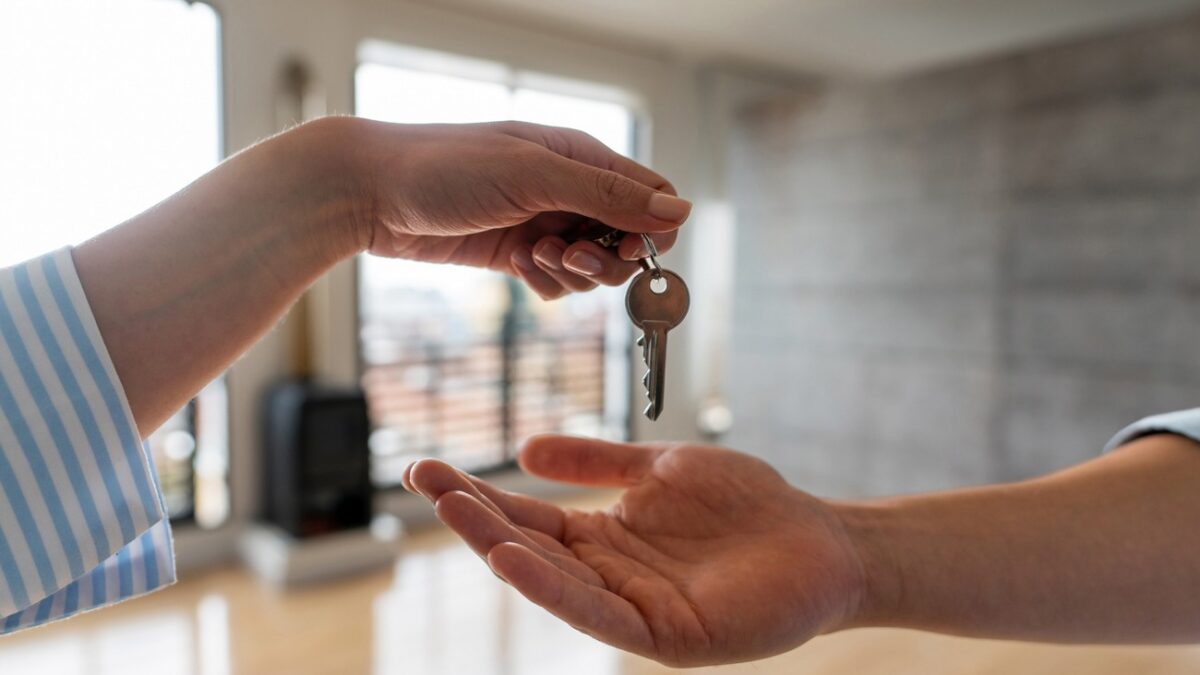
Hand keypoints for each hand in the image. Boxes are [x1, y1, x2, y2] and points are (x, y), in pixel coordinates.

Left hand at [336, 118, 689, 298]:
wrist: (371, 192)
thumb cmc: (446, 167)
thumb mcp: (534, 176)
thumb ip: (608, 195)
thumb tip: (679, 212)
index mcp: (581, 157)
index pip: (650, 196)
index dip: (652, 230)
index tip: (630, 250)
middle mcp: (567, 190)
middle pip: (625, 240)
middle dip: (606, 259)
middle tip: (566, 256)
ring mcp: (542, 223)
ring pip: (592, 267)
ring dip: (572, 273)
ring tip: (532, 257)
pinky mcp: (517, 253)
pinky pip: (557, 282)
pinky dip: (546, 283)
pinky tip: (518, 268)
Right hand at [402, 436, 866, 666]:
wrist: (822, 540)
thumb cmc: (747, 506)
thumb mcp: (661, 469)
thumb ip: (598, 461)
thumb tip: (525, 448)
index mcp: (603, 538)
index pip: (527, 516)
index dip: (477, 494)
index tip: (426, 468)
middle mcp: (607, 576)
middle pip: (527, 546)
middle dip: (473, 516)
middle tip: (423, 480)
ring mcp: (632, 608)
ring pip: (552, 581)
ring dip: (500, 547)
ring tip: (453, 510)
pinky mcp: (664, 635)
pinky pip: (598, 614)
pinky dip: (553, 588)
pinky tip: (514, 558)